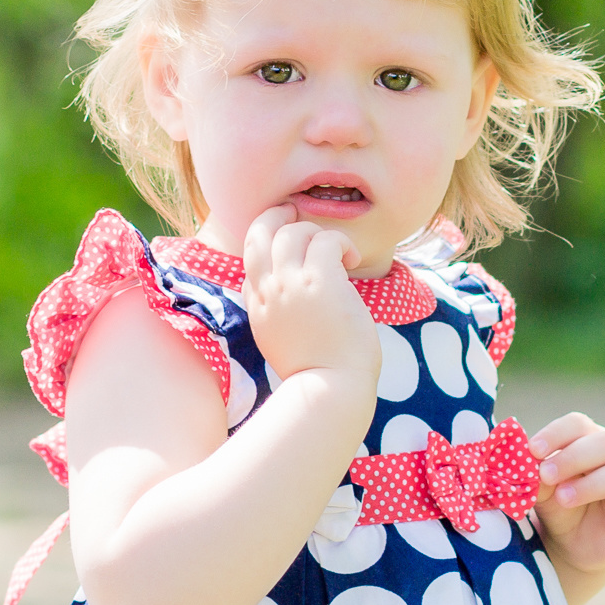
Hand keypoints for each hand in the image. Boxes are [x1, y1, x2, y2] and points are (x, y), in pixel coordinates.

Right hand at [241, 204, 380, 388]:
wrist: (330, 391)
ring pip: (294, 231)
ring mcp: (291, 285)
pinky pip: (327, 240)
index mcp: (257, 307)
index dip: (268, 248)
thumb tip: (281, 300)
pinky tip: (353, 260)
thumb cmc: (317, 373)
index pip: (251, 263)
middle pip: (259, 232)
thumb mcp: (278, 343)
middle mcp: (268, 291)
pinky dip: (341, 243)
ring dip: (318, 233)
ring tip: (340, 254)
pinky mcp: (320, 282)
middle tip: (299, 212)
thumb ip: (273, 316)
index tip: (290, 246)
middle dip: (279, 215)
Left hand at [527, 412, 604, 580]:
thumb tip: (528, 463)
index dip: (557, 434)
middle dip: (573, 457)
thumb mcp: (543, 493)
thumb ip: (538, 479)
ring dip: (594, 483)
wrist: (571, 546)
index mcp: (592, 441)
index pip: (579, 424)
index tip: (533, 450)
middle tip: (546, 475)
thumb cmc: (558, 508)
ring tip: (564, 498)